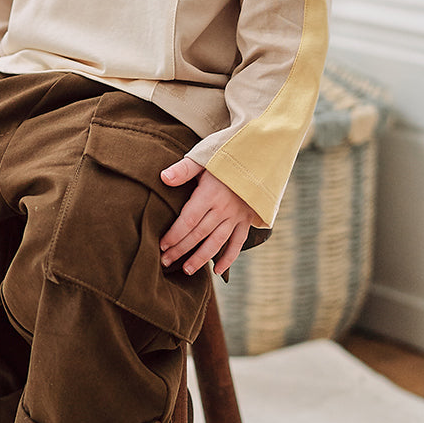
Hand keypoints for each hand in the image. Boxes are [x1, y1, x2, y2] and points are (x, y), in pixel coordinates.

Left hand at [159, 159, 257, 275]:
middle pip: (199, 234)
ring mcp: (237, 215)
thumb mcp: (204, 156)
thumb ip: (184, 169)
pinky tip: (218, 270)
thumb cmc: (228, 152)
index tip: (162, 246)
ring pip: (217, 242)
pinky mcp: (248, 219)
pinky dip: (229, 257)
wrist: (261, 152)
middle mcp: (224, 208)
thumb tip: (163, 178)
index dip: (174, 235)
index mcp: (211, 194)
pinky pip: (238, 242)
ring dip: (201, 258)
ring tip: (187, 270)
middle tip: (165, 262)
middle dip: (181, 250)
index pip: (188, 220)